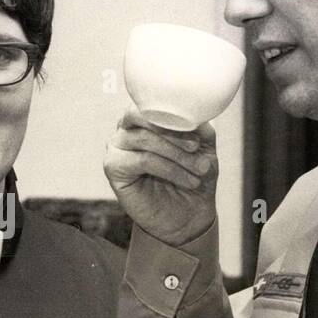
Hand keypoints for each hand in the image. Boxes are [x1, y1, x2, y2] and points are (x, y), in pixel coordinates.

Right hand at [105, 108, 217, 246]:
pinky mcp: (113, 168)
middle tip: (196, 148)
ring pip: (144, 139)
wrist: (189, 215)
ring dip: (176, 154)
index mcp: (145, 118)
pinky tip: (187, 180)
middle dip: (173, 133)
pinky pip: (142, 160)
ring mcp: (117, 147)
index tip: (198, 134)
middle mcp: (126, 129)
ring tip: (199, 170)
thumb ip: (198, 126)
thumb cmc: (194, 177)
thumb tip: (193, 113)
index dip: (174, 114)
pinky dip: (169, 169)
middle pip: (142, 117)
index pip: (150, 102)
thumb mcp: (204, 147)